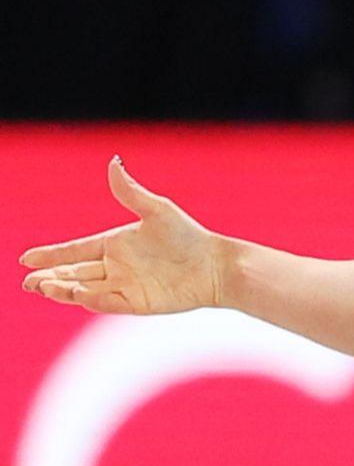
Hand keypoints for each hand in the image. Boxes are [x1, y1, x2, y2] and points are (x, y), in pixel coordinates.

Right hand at [20, 157, 222, 313]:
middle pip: (74, 273)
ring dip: (63, 290)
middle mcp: (116, 266)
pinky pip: (107, 302)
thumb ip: (130, 191)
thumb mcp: (157, 210)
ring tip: (41, 288)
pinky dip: (90, 299)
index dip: (51, 255)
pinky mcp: (136, 303)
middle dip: (49, 277)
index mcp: (115, 244)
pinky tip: (74, 294)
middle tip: (27, 282)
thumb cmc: (189, 236)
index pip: (75, 251)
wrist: (216, 265)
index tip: (26, 258)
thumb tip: (114, 162)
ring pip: (84, 289)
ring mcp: (124, 286)